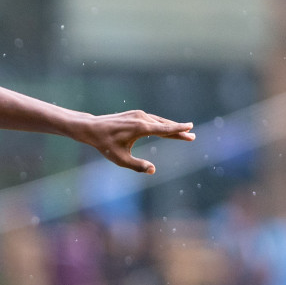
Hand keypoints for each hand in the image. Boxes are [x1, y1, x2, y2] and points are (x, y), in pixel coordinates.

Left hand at [79, 111, 194, 172]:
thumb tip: (152, 170)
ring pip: (159, 121)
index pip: (165, 129)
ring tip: (183, 132)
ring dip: (171, 127)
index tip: (190, 128)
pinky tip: (166, 128)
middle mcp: (142, 118)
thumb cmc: (106, 145)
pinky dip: (161, 124)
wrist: (93, 128)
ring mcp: (139, 114)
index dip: (178, 130)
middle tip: (192, 135)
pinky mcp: (135, 113)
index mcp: (141, 128)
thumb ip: (137, 165)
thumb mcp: (120, 159)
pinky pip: (152, 119)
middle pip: (165, 125)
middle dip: (178, 130)